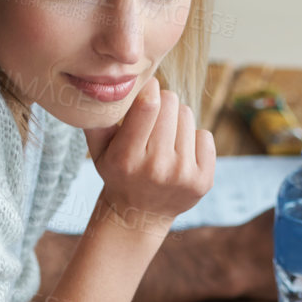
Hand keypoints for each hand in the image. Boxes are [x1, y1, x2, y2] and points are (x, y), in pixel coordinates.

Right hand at [86, 78, 215, 240]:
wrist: (140, 214)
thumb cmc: (118, 173)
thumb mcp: (98, 150)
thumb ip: (96, 119)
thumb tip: (100, 87)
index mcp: (127, 158)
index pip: (148, 106)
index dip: (150, 88)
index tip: (148, 87)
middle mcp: (157, 167)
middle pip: (170, 103)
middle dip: (161, 102)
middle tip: (153, 118)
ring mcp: (183, 175)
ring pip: (187, 116)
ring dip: (177, 120)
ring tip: (165, 137)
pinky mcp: (204, 181)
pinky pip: (205, 136)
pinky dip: (194, 138)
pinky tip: (181, 152)